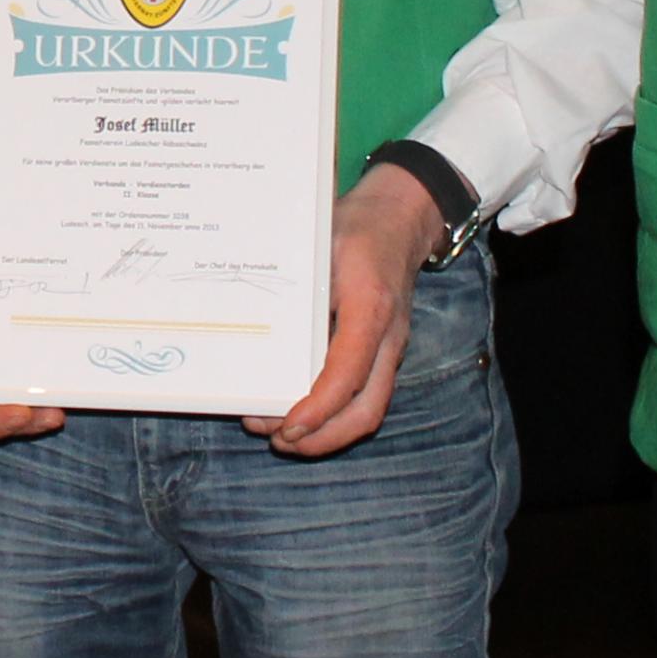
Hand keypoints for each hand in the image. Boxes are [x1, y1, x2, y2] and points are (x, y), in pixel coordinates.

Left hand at [248, 164, 446, 457]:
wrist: (399, 220)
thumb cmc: (357, 228)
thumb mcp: (322, 243)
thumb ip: (298, 284)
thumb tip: (257, 327)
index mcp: (371, 308)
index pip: (349, 371)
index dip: (319, 406)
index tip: (288, 424)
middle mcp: (387, 338)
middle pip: (366, 410)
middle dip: (321, 437)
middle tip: (276, 438)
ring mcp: (388, 350)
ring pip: (368, 411)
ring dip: (326, 433)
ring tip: (280, 435)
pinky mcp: (380, 354)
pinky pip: (365, 398)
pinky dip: (334, 417)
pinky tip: (299, 416)